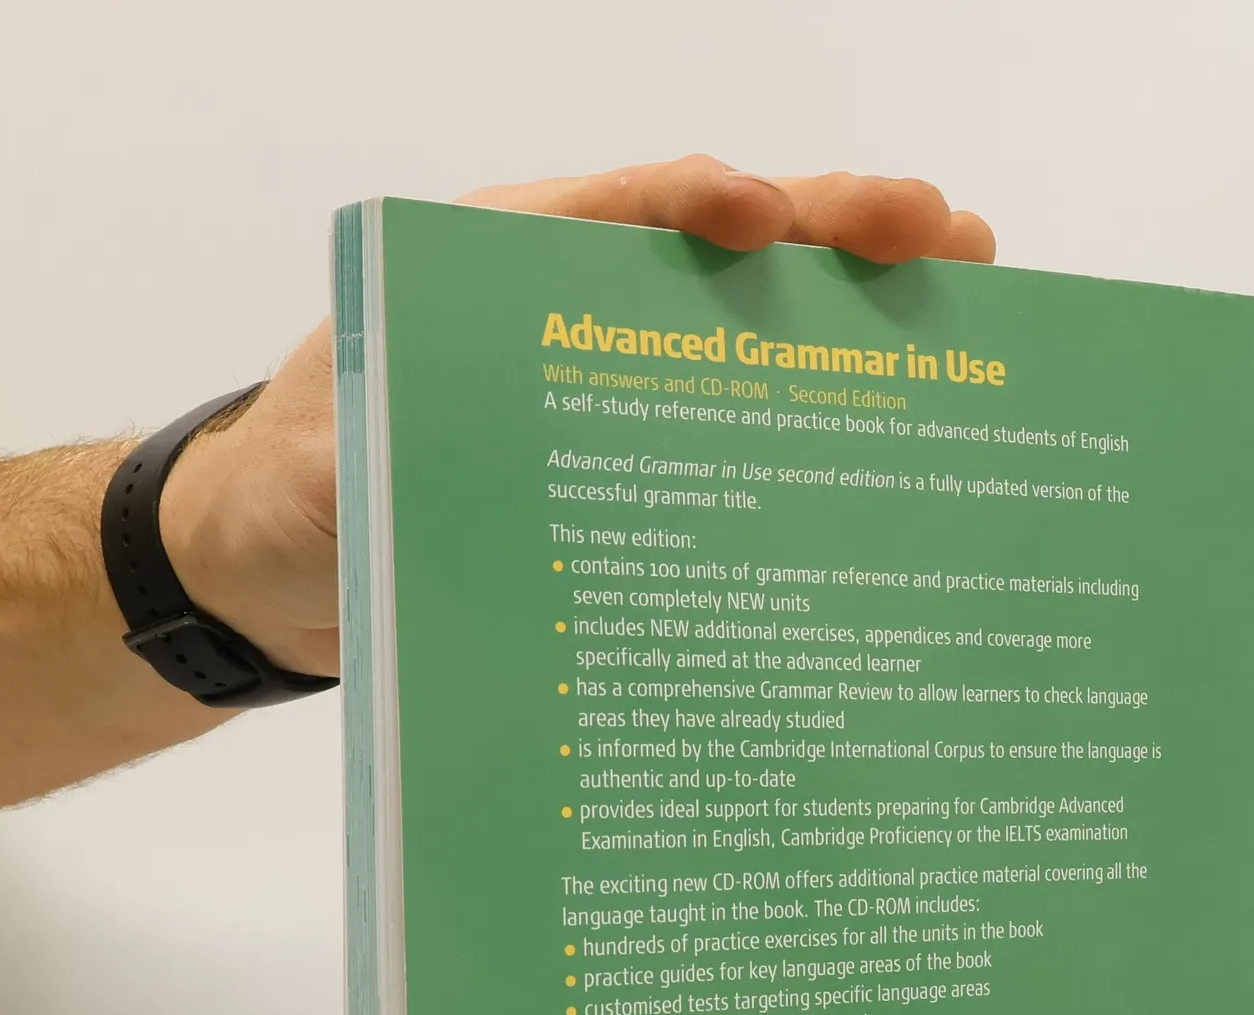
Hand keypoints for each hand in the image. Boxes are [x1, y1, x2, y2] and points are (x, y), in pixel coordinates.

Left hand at [161, 158, 995, 678]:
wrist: (281, 569)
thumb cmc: (296, 495)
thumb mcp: (320, 477)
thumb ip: (372, 462)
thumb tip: (428, 467)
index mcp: (496, 280)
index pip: (614, 214)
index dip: (700, 206)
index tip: (770, 221)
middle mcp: (577, 318)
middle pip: (721, 256)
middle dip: (836, 236)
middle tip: (949, 240)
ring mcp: (620, 391)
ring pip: (753, 336)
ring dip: (858, 321)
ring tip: (972, 309)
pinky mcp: (641, 470)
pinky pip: (741, 432)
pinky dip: (822, 425)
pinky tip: (903, 442)